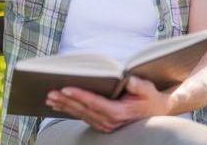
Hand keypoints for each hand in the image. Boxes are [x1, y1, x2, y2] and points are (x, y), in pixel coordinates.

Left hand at [45, 76, 171, 132]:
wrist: (156, 111)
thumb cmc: (150, 97)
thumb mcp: (149, 89)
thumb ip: (139, 85)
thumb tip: (129, 81)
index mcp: (119, 112)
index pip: (95, 103)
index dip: (79, 95)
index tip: (65, 88)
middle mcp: (110, 121)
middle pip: (83, 110)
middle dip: (65, 101)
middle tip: (50, 93)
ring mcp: (105, 125)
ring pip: (80, 114)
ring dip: (64, 106)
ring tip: (50, 98)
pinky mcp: (102, 124)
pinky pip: (83, 117)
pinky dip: (70, 110)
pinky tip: (59, 105)